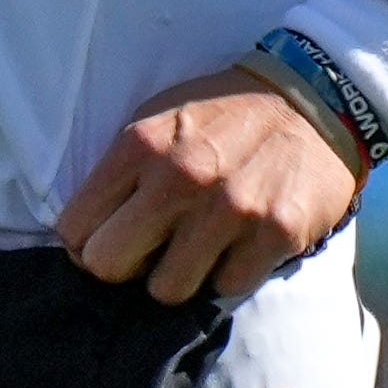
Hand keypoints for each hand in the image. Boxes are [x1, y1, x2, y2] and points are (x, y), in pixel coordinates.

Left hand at [56, 69, 361, 303]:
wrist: (313, 97)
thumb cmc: (222, 114)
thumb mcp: (158, 119)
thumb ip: (120, 172)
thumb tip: (83, 238)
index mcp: (141, 145)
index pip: (74, 229)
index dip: (87, 241)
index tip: (112, 236)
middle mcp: (180, 177)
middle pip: (109, 267)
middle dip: (125, 265)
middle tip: (150, 250)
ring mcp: (230, 209)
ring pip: (167, 290)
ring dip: (180, 274)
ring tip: (198, 245)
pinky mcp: (275, 233)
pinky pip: (226, 287)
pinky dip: (230, 271)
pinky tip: (240, 242)